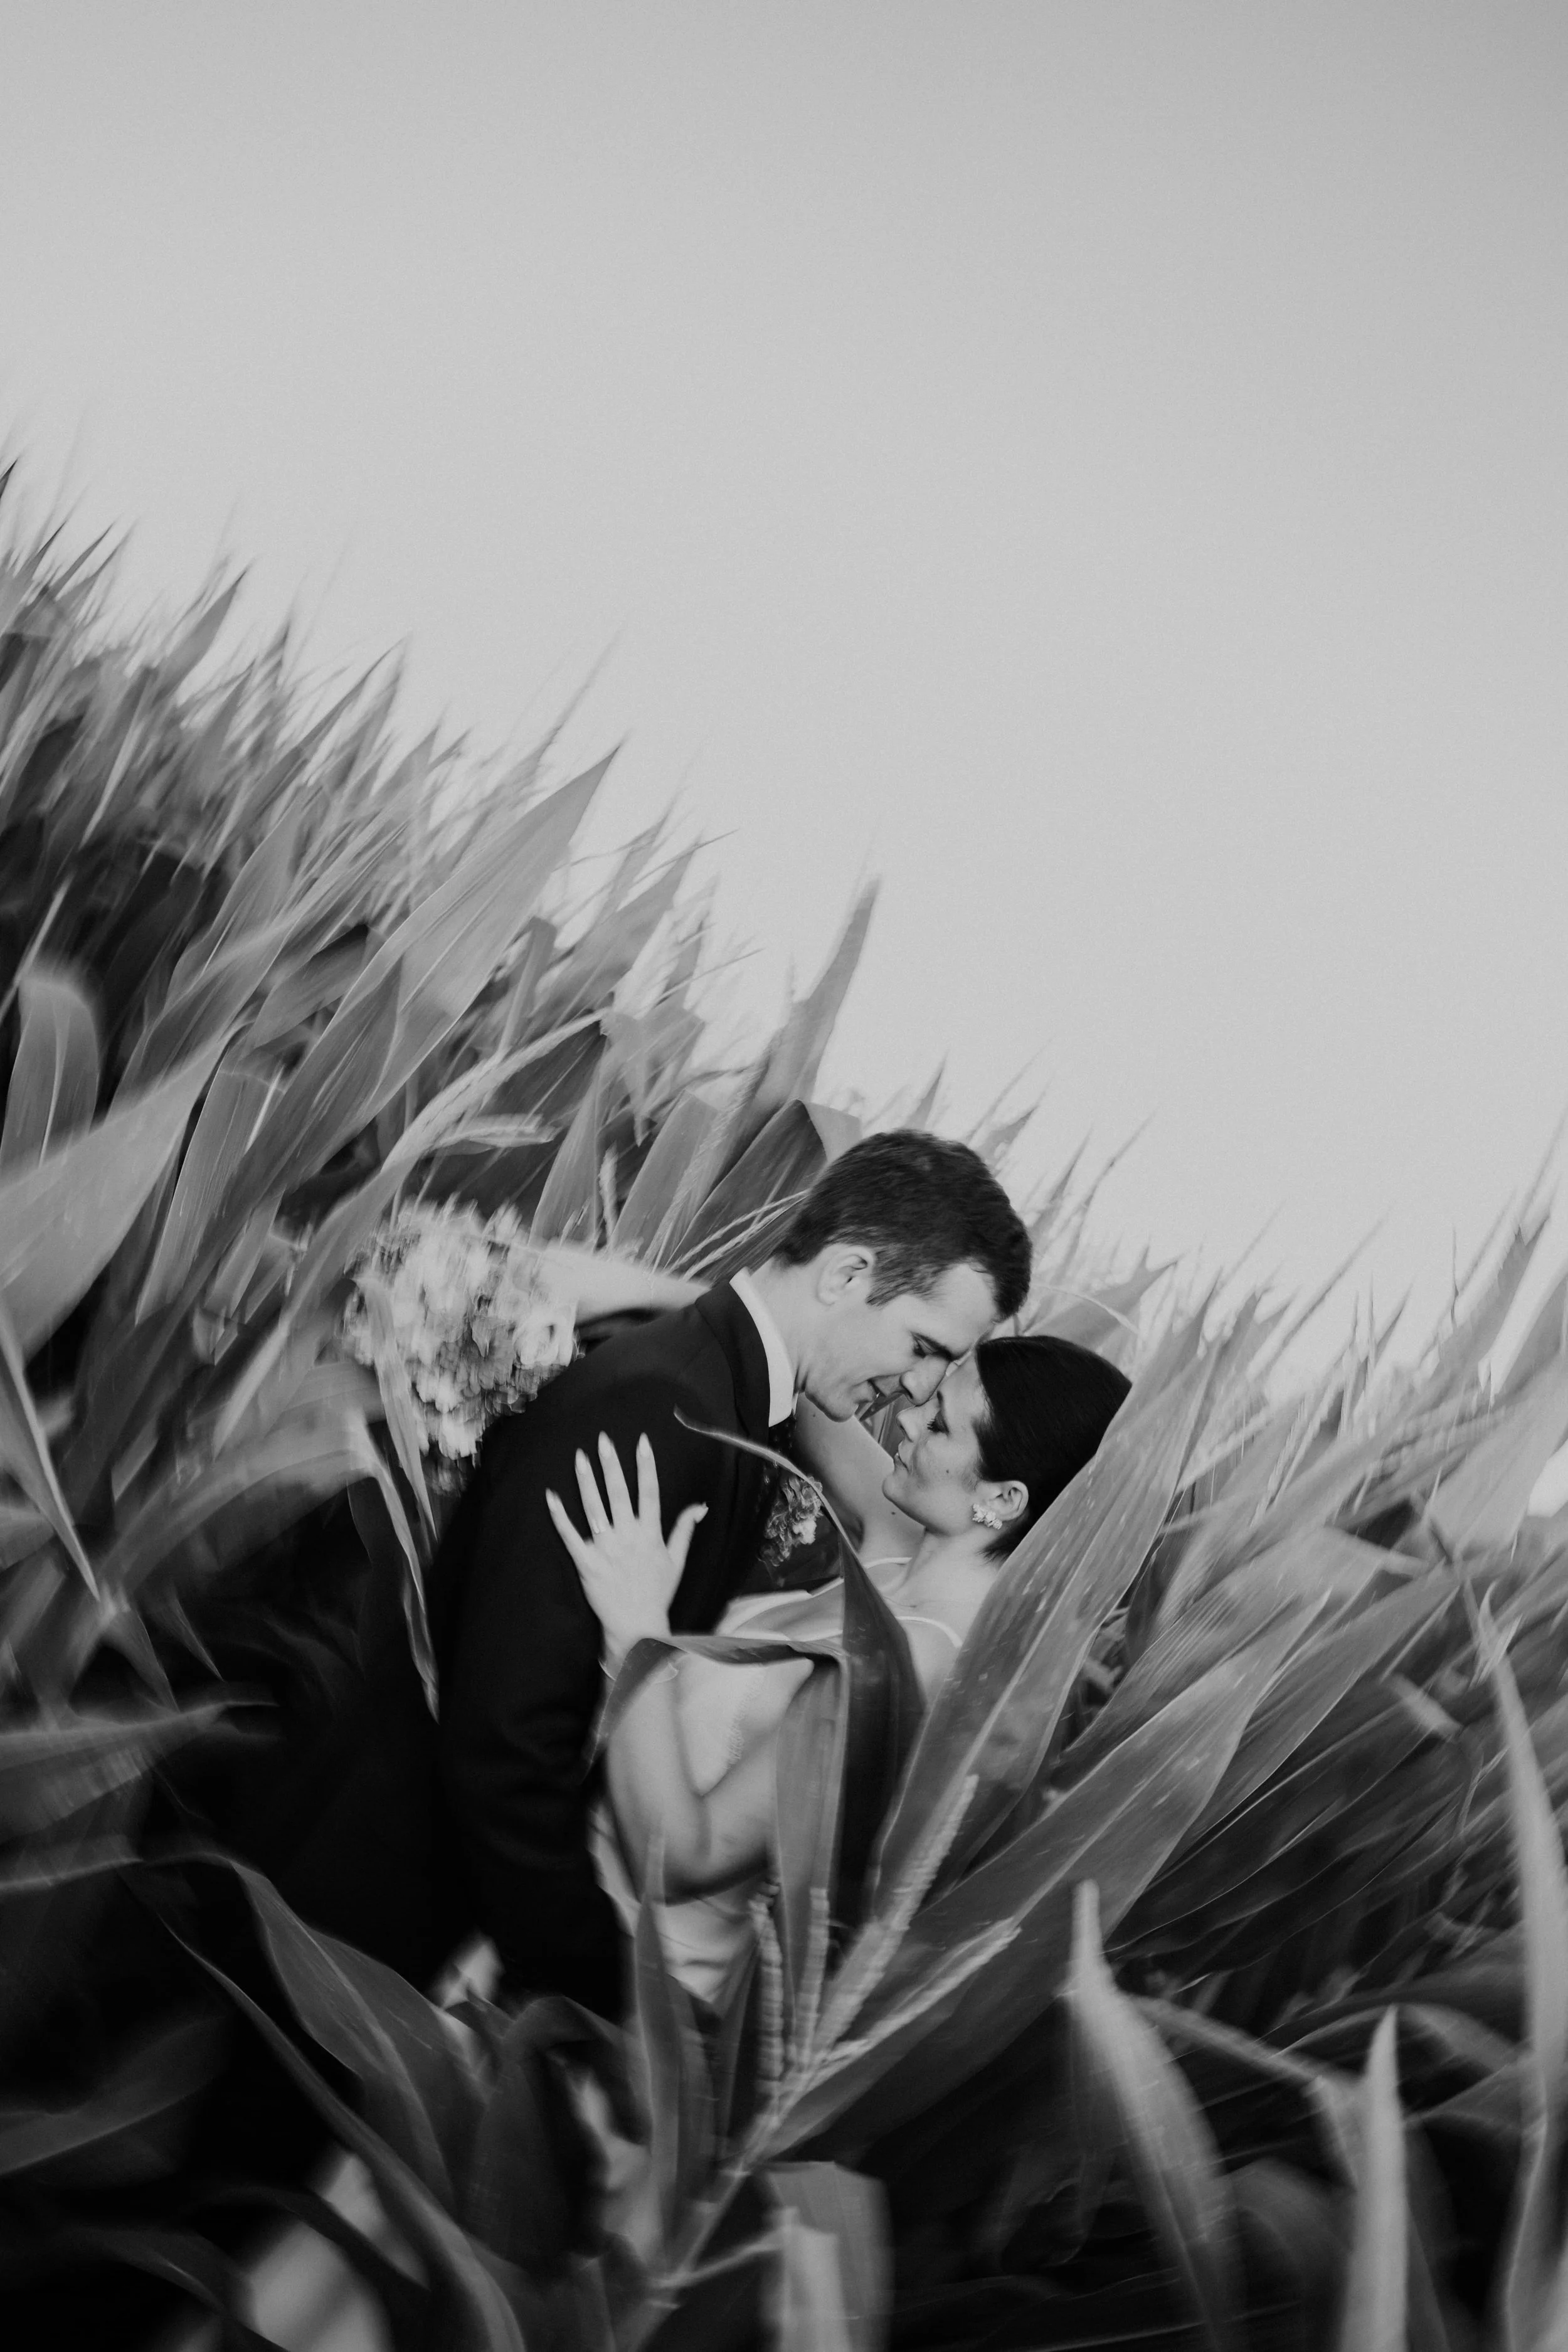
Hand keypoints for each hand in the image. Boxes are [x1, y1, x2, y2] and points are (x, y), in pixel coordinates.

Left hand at [547, 1432, 706, 1671]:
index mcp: (650, 1534)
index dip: (646, 1465)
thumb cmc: (658, 1593)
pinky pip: (570, 1536)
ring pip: (594, 1508)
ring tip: (579, 1457)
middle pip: (618, 1493)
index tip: (642, 1441)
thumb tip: (700, 1506)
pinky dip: (559, 1516)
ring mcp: (605, 1549)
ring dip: (586, 1481)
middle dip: (611, 1464)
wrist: (637, 1625)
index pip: (649, 1492)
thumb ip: (685, 1530)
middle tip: (603, 1440)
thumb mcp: (676, 1560)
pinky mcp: (586, 1563)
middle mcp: (628, 1536)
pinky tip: (551, 1496)